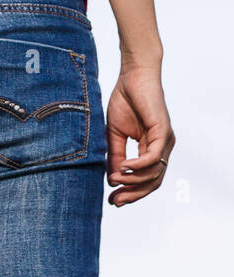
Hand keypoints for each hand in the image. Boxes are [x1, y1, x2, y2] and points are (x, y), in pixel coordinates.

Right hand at [105, 65, 173, 205]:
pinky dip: (139, 165)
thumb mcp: (114, 133)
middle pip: (153, 181)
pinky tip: (124, 168)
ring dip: (135, 181)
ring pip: (155, 173)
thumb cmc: (125, 100)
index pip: (145, 178)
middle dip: (134, 194)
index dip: (131, 191)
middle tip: (116, 201)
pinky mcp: (163, 132)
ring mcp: (165, 141)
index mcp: (151, 149)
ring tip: (116, 182)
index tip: (113, 200)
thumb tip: (112, 179)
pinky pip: (153, 156)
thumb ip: (116, 155)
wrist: (133, 76)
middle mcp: (162, 148)